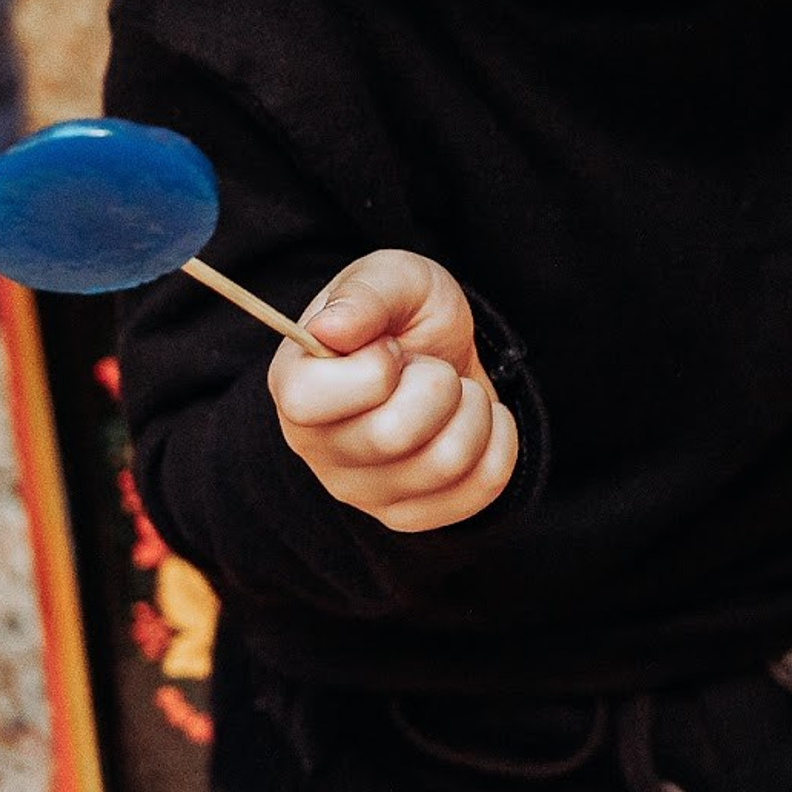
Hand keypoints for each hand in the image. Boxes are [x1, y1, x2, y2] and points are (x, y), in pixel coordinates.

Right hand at [267, 249, 519, 532]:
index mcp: (294, 386)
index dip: (373, 367)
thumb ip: (365, 293)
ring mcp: (363, 492)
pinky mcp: (411, 515)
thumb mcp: (391, 276)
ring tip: (453, 390)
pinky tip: (473, 420)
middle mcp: (317, 450)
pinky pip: (482, 486)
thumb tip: (330, 328)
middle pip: (394, 435)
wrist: (447, 353)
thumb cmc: (406, 315)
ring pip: (446, 462)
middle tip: (431, 367)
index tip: (390, 346)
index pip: (310, 402)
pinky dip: (498, 438)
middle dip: (437, 383)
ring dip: (472, 409)